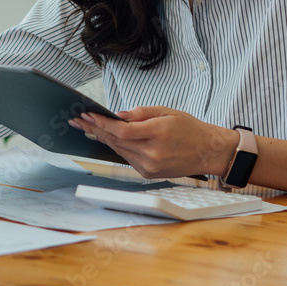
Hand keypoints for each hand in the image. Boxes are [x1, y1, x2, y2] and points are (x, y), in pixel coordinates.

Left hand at [68, 106, 237, 178]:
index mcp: (158, 134)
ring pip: (119, 150)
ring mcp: (150, 166)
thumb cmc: (190, 129)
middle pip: (116, 141)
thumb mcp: (167, 112)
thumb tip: (118, 115)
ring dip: (103, 138)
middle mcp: (153, 153)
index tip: (87, 116)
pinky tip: (108, 138)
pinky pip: (127, 158)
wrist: (208, 151)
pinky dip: (117, 147)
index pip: (122, 130)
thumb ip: (141, 113)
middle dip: (95, 129)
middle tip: (78, 120)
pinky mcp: (149, 174)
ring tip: (88, 127)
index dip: (102, 123)